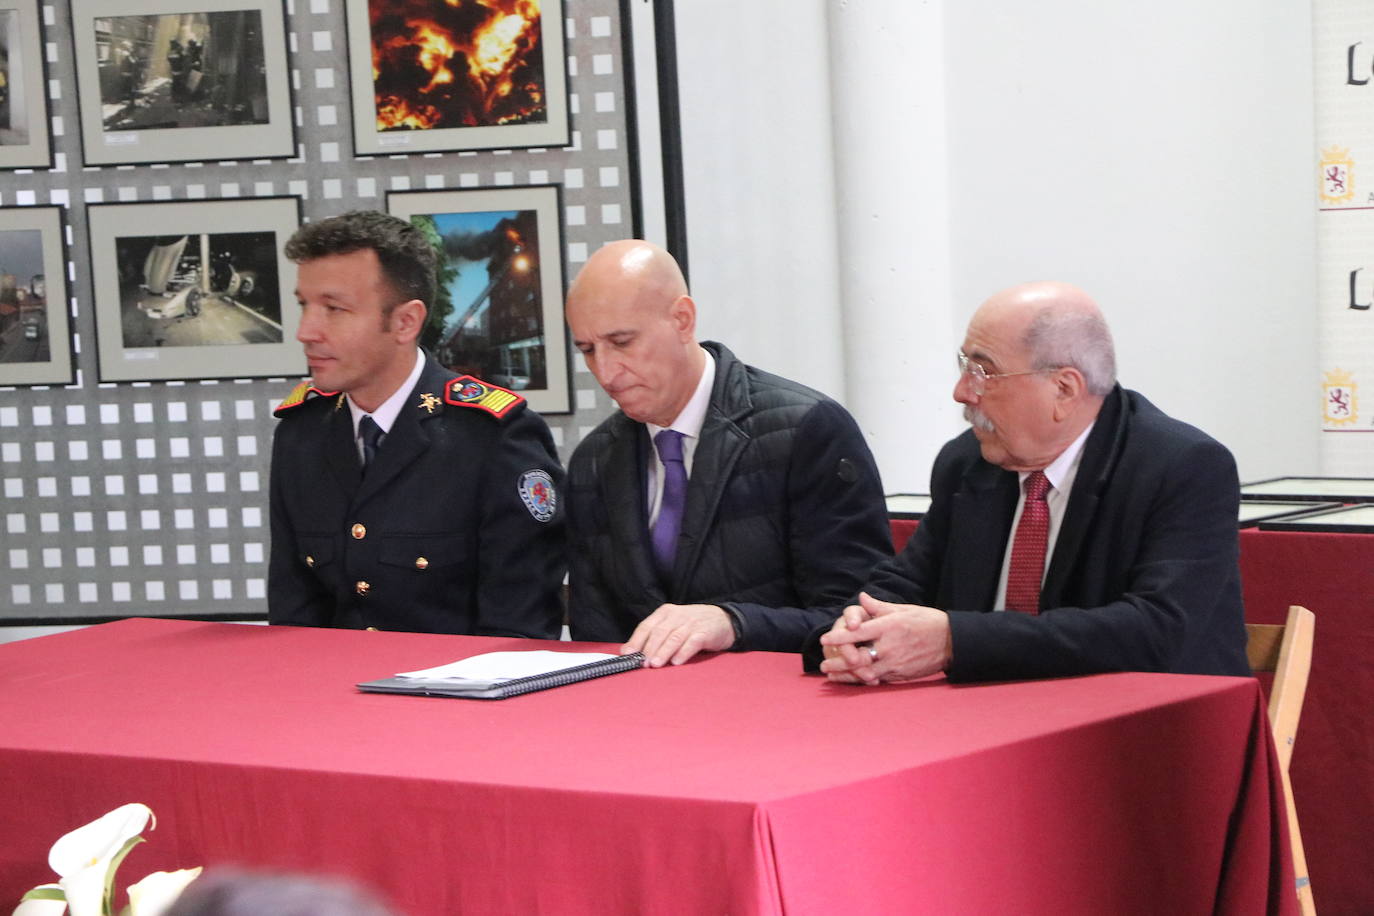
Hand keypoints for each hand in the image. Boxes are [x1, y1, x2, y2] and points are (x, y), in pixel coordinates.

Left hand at [623, 603, 736, 666]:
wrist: (724, 620)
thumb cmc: (692, 625)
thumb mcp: (672, 625)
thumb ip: (653, 636)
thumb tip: (630, 652)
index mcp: (665, 613)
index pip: (647, 626)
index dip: (636, 641)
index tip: (628, 654)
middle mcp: (677, 616)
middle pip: (659, 632)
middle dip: (649, 649)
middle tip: (642, 663)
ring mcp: (691, 623)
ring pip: (674, 637)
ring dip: (663, 652)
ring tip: (656, 664)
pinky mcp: (705, 632)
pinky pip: (692, 642)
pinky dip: (683, 652)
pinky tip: (677, 662)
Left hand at [818, 592, 951, 684]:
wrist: (951, 642)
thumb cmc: (926, 621)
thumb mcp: (903, 609)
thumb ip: (879, 607)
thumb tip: (861, 598)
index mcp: (889, 626)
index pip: (858, 632)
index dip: (839, 637)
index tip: (824, 640)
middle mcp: (890, 646)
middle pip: (858, 657)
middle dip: (838, 662)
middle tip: (824, 664)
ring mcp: (895, 663)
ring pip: (865, 672)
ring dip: (847, 675)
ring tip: (832, 676)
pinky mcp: (901, 675)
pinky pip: (879, 680)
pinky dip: (864, 681)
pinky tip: (852, 681)